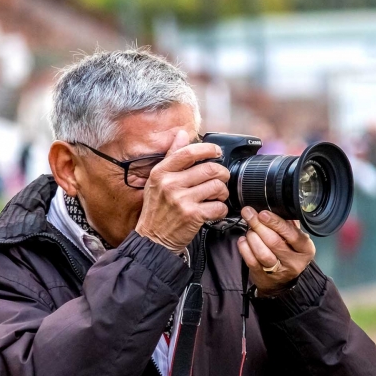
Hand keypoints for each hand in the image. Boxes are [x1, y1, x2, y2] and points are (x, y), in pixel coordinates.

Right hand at [135, 130, 229, 253]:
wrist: (152, 240)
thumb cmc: (157, 211)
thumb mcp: (157, 181)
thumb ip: (171, 157)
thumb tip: (182, 134)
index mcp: (161, 173)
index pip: (189, 153)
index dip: (208, 149)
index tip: (217, 152)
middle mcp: (170, 184)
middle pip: (209, 169)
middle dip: (222, 174)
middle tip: (222, 179)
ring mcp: (181, 200)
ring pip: (216, 186)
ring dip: (222, 192)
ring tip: (218, 196)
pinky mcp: (193, 215)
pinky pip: (218, 206)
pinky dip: (221, 209)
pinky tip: (215, 210)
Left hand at [237, 206, 315, 296]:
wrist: (281, 282)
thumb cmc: (288, 253)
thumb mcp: (294, 240)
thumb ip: (289, 224)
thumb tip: (275, 208)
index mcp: (305, 249)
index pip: (292, 234)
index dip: (276, 223)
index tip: (263, 213)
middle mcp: (294, 262)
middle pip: (275, 242)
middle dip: (259, 225)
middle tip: (249, 213)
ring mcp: (278, 271)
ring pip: (263, 253)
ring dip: (252, 237)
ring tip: (249, 229)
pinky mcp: (263, 276)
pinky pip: (251, 261)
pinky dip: (245, 248)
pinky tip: (243, 240)